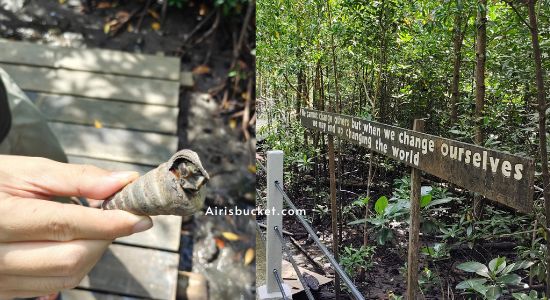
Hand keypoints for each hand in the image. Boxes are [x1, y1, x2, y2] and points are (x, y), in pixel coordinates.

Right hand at [0, 156, 152, 298]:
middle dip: (105, 238)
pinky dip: (75, 266)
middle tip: (117, 218)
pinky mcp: (4, 290)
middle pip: (71, 257)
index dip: (109, 222)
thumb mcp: (29, 171)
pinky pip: (53, 286)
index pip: (65, 225)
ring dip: (94, 253)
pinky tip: (76, 243)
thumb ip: (78, 178)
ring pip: (67, 276)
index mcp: (0, 217)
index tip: (140, 218)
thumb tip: (124, 182)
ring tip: (95, 229)